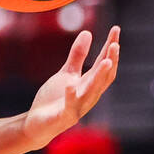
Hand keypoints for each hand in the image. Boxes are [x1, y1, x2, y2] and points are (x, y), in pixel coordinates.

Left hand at [24, 25, 119, 148]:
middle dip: (111, 61)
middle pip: (104, 77)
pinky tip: (69, 85)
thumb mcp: (65, 74)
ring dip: (100, 77)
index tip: (115, 29)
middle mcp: (88, 95)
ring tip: (106, 61)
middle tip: (115, 44)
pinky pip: (69, 106)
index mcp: (89, 84)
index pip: (104, 64)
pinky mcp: (64, 116)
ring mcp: (78, 106)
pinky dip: (71, 96)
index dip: (111, 48)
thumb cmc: (55, 99)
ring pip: (93, 92)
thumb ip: (77, 56)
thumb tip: (88, 33)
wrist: (38, 124)